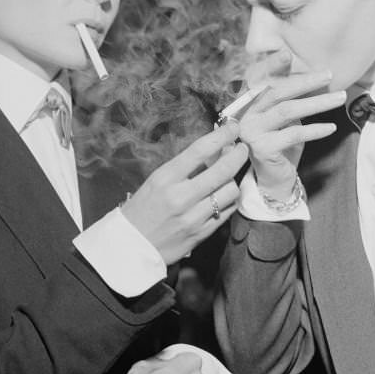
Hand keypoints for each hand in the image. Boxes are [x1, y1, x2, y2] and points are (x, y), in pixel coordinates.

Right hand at [121, 121, 248, 263]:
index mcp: (165, 178)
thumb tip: (214, 150)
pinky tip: (223, 196)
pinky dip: (229, 200)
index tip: (233, 127)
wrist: (132, 245)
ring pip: (230, 191)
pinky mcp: (201, 234)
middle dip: (239, 154)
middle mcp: (180, 196)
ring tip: (227, 177)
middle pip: (223, 170)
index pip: (200, 150)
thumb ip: (184, 167)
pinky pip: (227, 211)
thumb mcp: (156, 181)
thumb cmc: (142, 209)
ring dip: (233, 180)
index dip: (222, 135)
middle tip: (242, 148)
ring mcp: (193, 217)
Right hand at [238, 52, 346, 196]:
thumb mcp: (285, 115)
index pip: (259, 78)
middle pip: (276, 91)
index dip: (272, 66)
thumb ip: (290, 94)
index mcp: (247, 101)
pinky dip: (315, 129)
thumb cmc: (281, 141)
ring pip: (287, 111)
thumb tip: (314, 72)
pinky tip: (331, 127)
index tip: (286, 54)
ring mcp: (251, 132)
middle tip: (329, 75)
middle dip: (305, 81)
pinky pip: (293, 134)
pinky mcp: (262, 149)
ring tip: (339, 98)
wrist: (274, 178)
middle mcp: (245, 114)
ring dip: (316, 103)